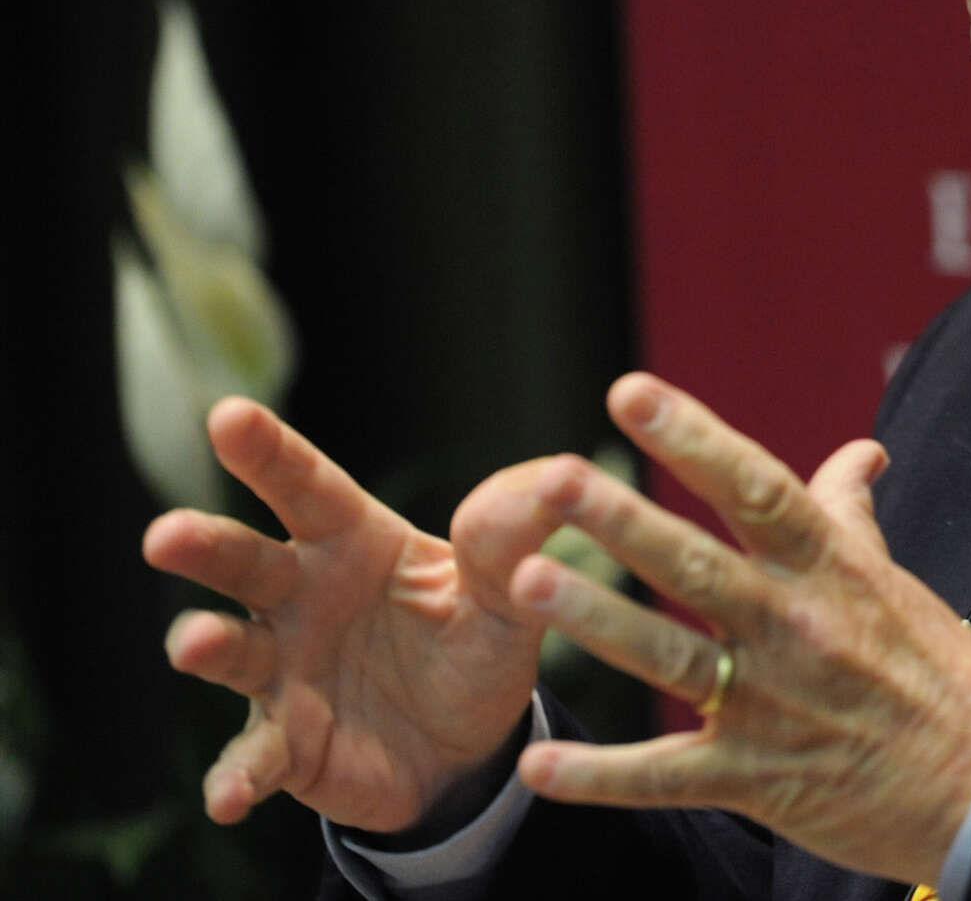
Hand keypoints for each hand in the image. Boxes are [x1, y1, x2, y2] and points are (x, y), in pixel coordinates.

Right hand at [143, 399, 547, 831]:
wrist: (469, 748)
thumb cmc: (472, 644)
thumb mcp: (508, 592)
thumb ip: (519, 539)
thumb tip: (566, 475)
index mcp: (352, 542)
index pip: (305, 486)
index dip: (267, 452)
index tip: (228, 414)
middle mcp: (301, 598)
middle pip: (245, 561)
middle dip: (204, 547)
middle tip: (165, 534)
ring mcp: (284, 673)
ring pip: (231, 651)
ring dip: (204, 646)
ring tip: (193, 642)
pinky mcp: (287, 746)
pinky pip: (254, 760)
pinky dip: (236, 777)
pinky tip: (229, 796)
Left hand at [498, 372, 970, 885]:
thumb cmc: (944, 676)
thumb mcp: (896, 582)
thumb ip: (850, 515)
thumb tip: (860, 452)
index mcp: (829, 570)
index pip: (755, 488)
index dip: (693, 438)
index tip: (632, 393)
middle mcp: (796, 627)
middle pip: (697, 565)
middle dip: (623, 521)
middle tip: (555, 478)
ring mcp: (772, 706)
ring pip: (670, 658)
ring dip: (595, 621)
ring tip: (523, 583)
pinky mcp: (757, 779)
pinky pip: (665, 778)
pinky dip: (600, 776)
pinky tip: (537, 763)